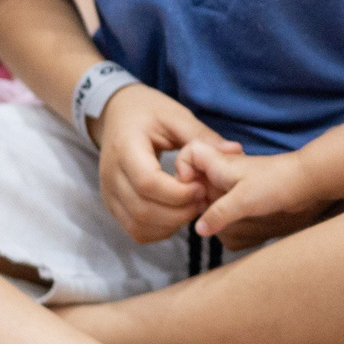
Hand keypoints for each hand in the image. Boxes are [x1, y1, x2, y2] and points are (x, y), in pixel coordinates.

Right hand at [93, 84, 235, 243]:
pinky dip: (159, 230)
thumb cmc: (148, 112)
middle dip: (179, 212)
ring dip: (171, 225)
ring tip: (192, 208)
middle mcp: (110, 175)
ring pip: (138, 225)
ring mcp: (108, 193)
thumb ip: (202, 136)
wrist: (117, 114)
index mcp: (125, 148)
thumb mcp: (175, 115)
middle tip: (203, 201)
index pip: (148, 183)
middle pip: (143, 209)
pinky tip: (176, 215)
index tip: (202, 187)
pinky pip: (135, 230)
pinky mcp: (112, 205)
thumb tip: (235, 151)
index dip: (179, 193)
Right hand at [185, 145, 332, 242]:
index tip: (191, 189)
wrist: (309, 181)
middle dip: (193, 195)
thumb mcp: (243, 200)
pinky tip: (230, 222)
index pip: (187, 154)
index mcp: (219, 163)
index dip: (182, 169)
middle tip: (202, 210)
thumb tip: (198, 228)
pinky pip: (223, 203)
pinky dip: (222, 213)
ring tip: (217, 219)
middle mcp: (223, 171)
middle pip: (194, 178)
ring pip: (208, 193)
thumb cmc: (276, 184)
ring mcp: (233, 183)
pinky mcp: (244, 194)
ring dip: (209, 207)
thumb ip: (218, 214)